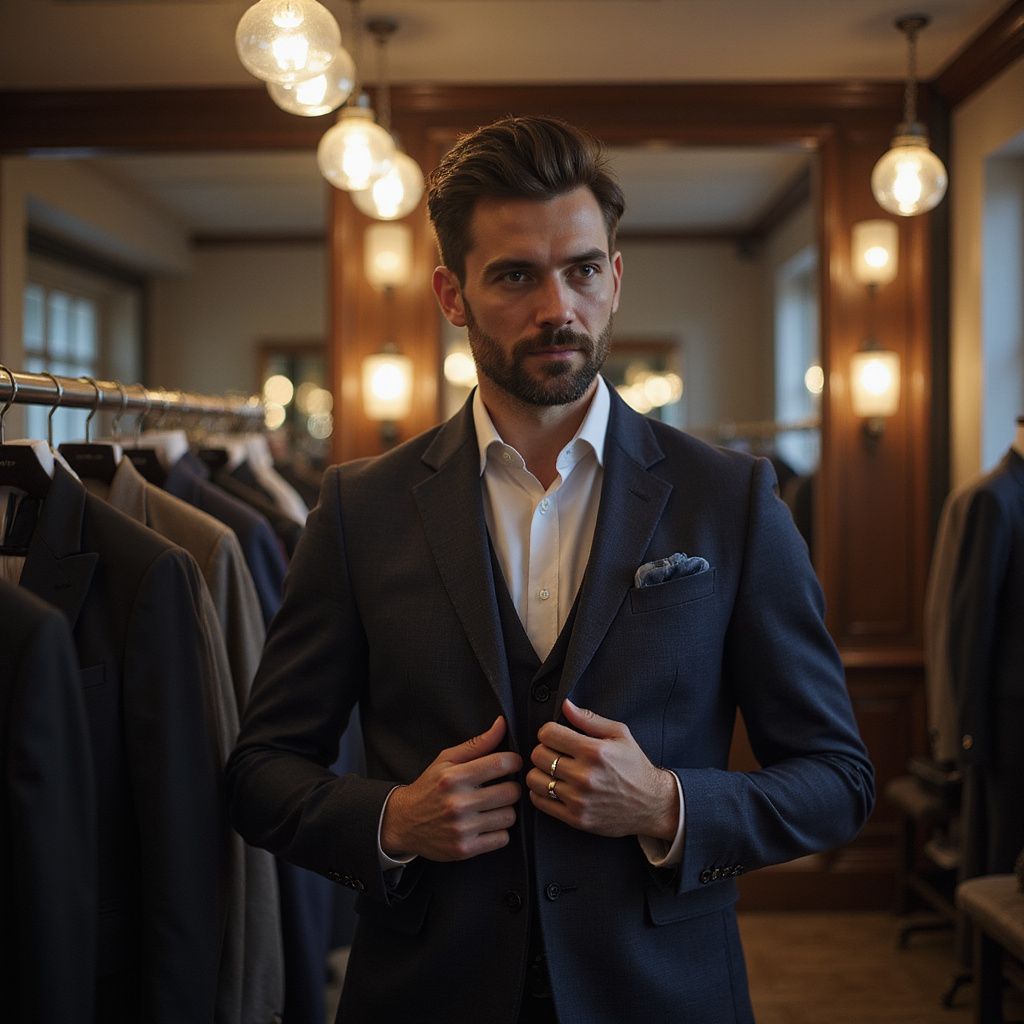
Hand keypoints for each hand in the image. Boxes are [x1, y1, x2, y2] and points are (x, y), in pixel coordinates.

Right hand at [381, 716, 522, 861]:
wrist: (403, 822)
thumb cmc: (430, 787)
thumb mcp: (447, 759)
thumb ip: (478, 743)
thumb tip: (502, 723)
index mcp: (454, 776)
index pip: (501, 764)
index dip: (514, 762)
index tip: (511, 764)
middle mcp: (458, 802)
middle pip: (511, 792)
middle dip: (511, 787)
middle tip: (501, 787)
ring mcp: (462, 828)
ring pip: (509, 816)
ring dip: (505, 810)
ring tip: (492, 807)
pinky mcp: (465, 849)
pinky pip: (503, 839)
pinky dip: (499, 831)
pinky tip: (486, 824)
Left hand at [527, 699, 677, 840]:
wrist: (652, 805)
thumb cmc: (635, 766)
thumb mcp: (619, 734)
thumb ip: (589, 719)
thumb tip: (565, 705)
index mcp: (594, 751)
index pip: (548, 734)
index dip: (548, 731)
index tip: (555, 736)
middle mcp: (584, 775)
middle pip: (538, 755)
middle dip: (544, 750)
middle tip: (555, 753)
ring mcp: (579, 799)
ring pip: (534, 779)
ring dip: (540, 772)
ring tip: (552, 771)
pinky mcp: (576, 818)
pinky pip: (540, 801)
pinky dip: (540, 792)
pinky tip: (553, 787)